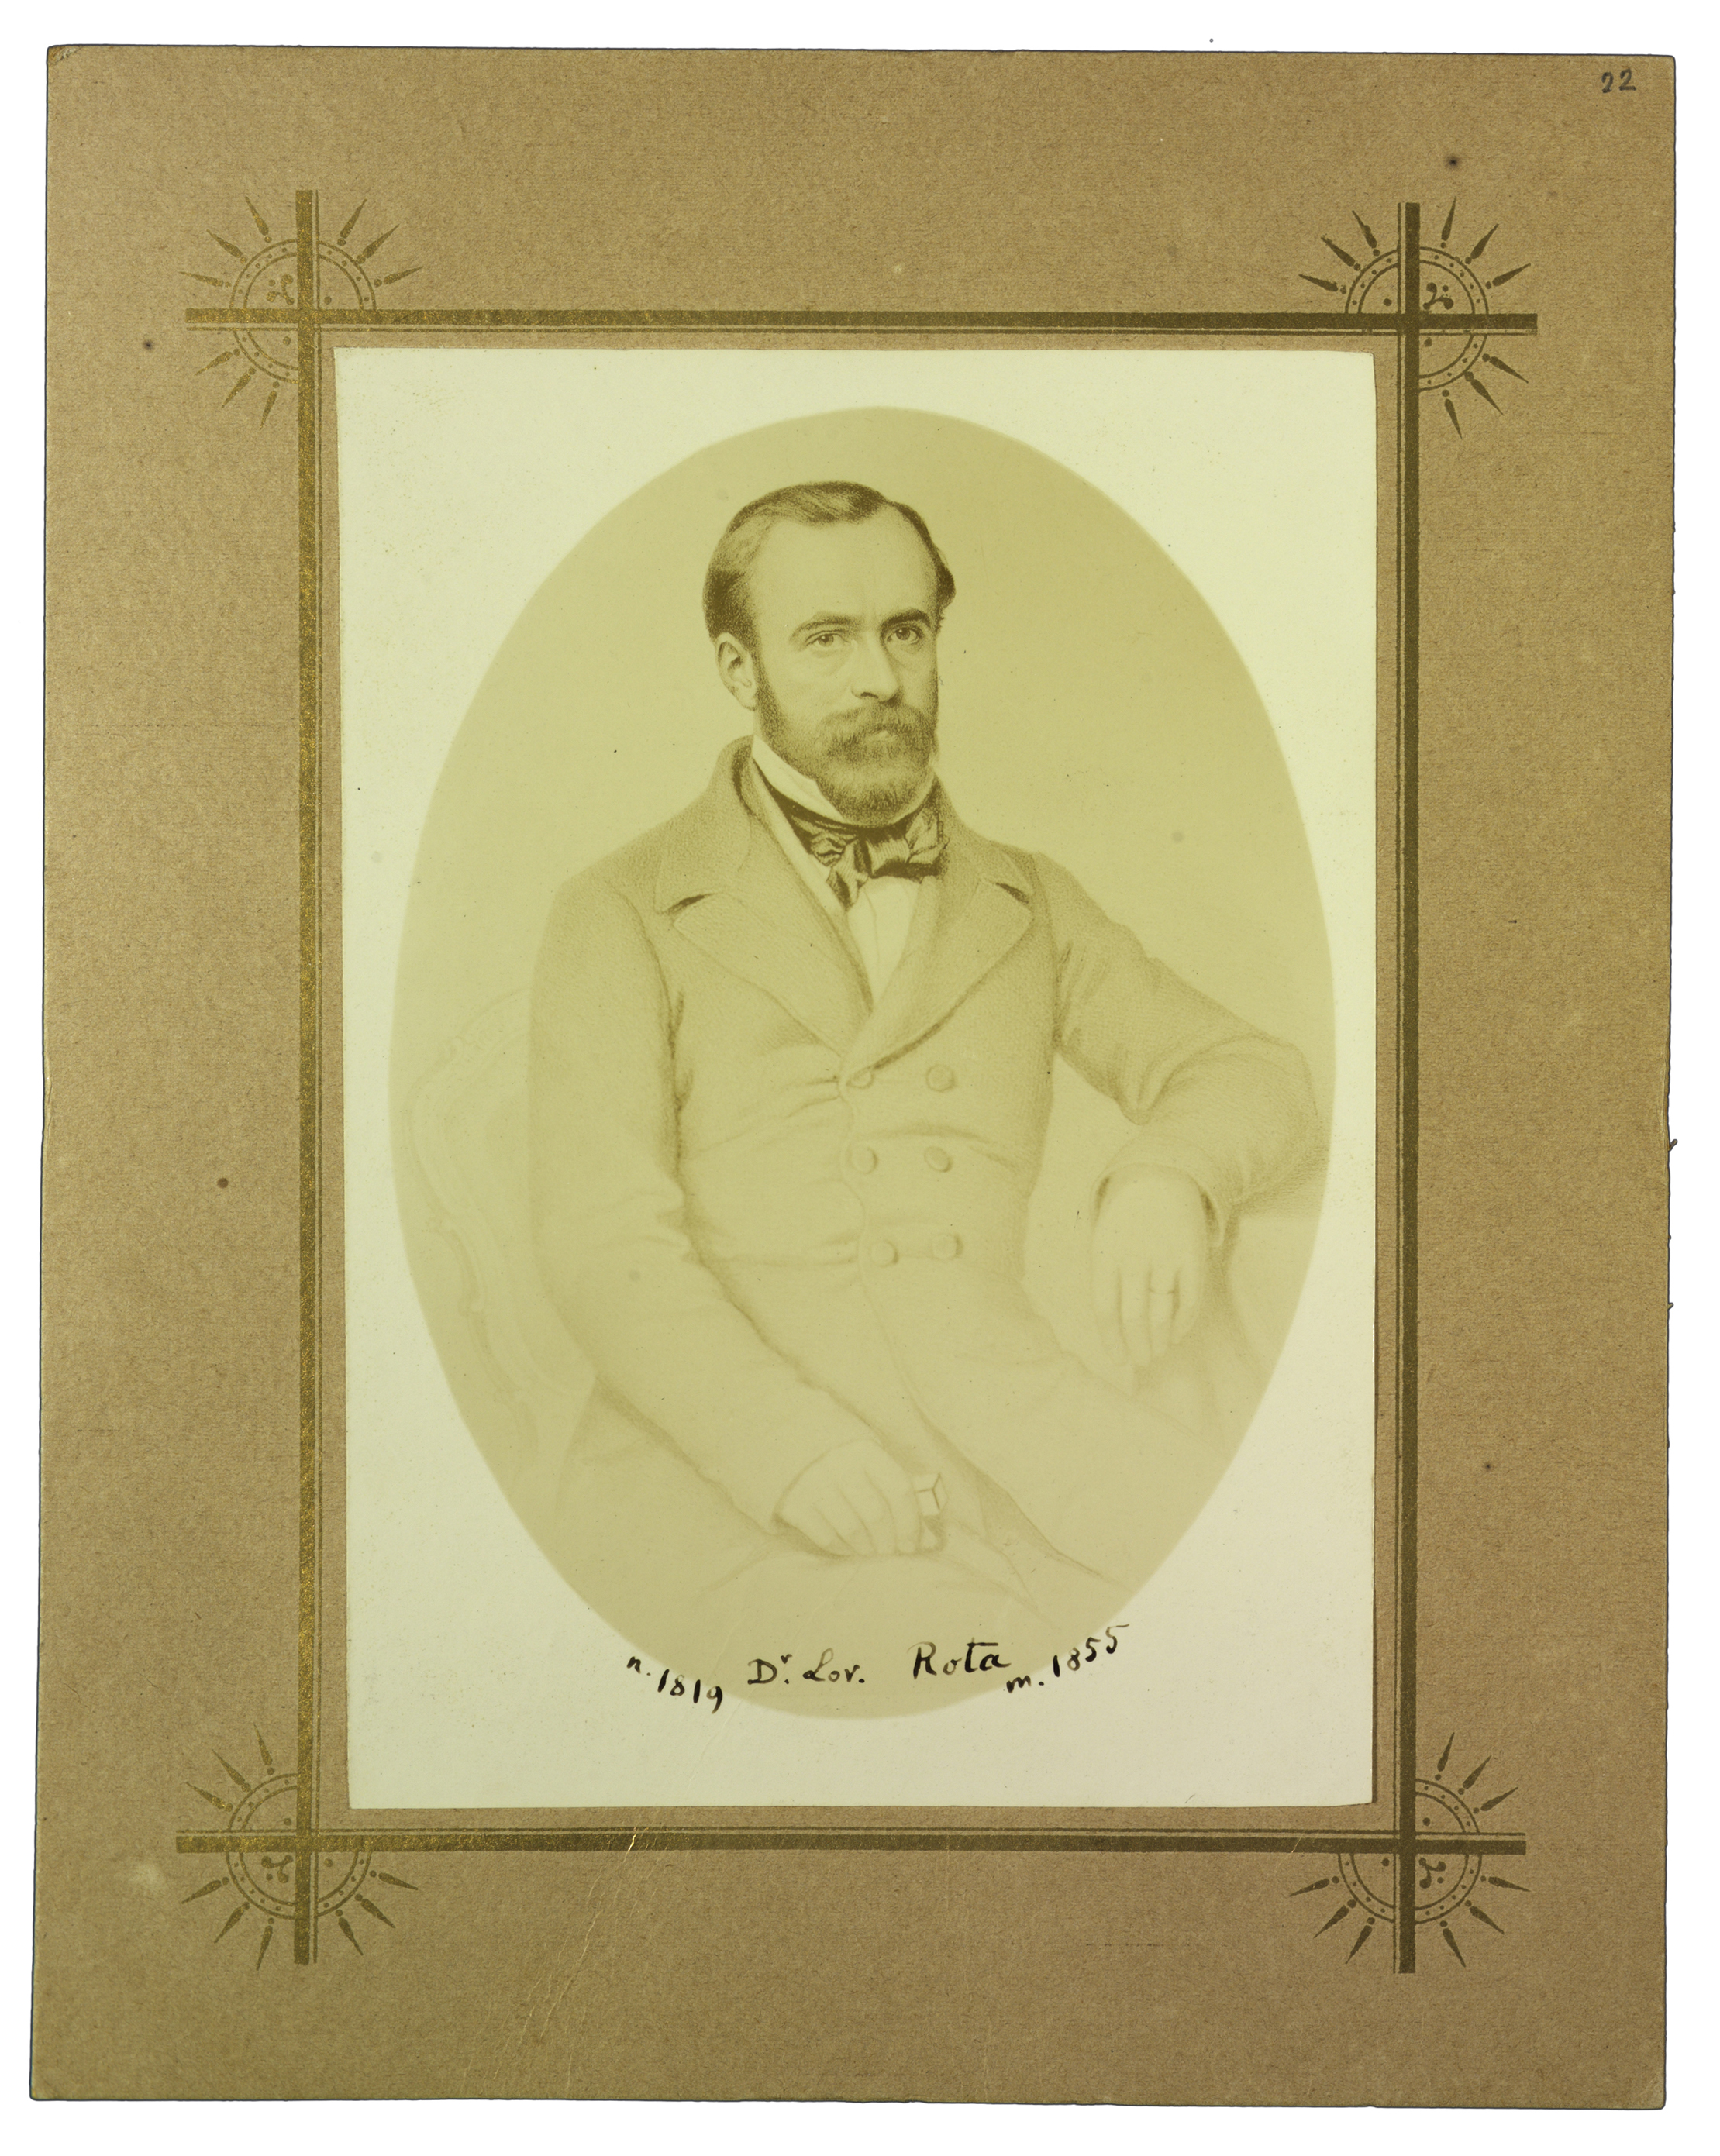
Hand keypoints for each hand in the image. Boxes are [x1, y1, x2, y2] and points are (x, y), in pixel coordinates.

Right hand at [776, 1439, 932, 1557]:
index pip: (899, 1489)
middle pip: (875, 1514)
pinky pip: (825, 1537)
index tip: (911, 1544)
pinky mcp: (795, 1503)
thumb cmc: (846, 1465)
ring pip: (851, 1529)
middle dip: (888, 1542)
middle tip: (889, 1551)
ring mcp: (815, 1483)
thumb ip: (900, 1501)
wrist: (790, 1448)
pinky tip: (849, 1548)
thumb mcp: (873, 1471)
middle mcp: (840, 1465)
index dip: (910, 1522)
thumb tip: (930, 1542)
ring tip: (870, 1551)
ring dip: (867, 1548)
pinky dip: (842, 1549)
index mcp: (866, 1452)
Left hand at [1091, 1167, 1210, 1371]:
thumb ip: (1106, 1276)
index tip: (1118, 1361)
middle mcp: (1134, 1256)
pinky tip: (1176, 1335)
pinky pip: (1189, 1300)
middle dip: (1137, 1346)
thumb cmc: (1127, 1214)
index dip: (1111, 1340)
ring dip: (1159, 1339)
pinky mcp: (1192, 1255)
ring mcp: (1165, 1256)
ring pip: (1162, 1312)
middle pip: (1134, 1315)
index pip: (1104, 1308)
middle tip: (1141, 1362)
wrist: (1161, 1173)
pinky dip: (1183, 1323)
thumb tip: (1113, 1328)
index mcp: (1105, 1253)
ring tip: (1156, 1353)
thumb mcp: (1104, 1238)